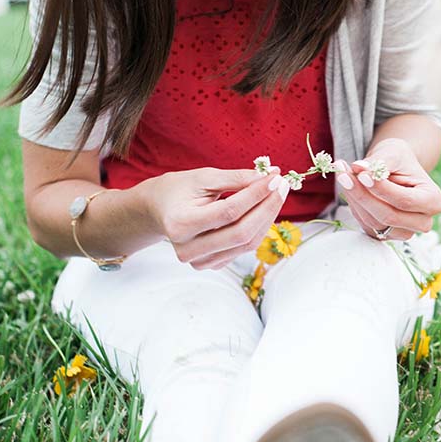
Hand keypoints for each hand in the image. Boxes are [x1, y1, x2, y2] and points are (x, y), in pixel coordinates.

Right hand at [143, 167, 289, 269]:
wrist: (158, 211)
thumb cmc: (180, 190)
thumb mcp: (204, 177)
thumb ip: (236, 178)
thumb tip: (270, 176)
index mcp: (181, 224)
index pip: (229, 212)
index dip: (256, 195)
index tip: (274, 178)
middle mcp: (188, 249)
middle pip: (241, 233)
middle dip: (267, 207)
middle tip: (282, 185)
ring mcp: (199, 261)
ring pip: (246, 244)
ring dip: (267, 218)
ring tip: (276, 195)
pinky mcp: (210, 265)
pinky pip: (242, 249)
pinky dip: (258, 229)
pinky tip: (263, 210)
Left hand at [336, 138, 440, 240]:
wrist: (397, 169)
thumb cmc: (400, 159)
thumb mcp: (394, 152)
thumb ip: (379, 161)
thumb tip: (359, 167)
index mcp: (433, 201)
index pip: (404, 200)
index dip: (381, 188)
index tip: (360, 172)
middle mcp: (422, 222)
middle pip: (388, 215)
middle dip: (362, 194)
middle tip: (343, 173)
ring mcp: (403, 232)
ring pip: (373, 221)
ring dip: (354, 198)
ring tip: (343, 174)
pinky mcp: (386, 235)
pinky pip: (365, 224)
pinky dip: (354, 205)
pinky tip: (348, 187)